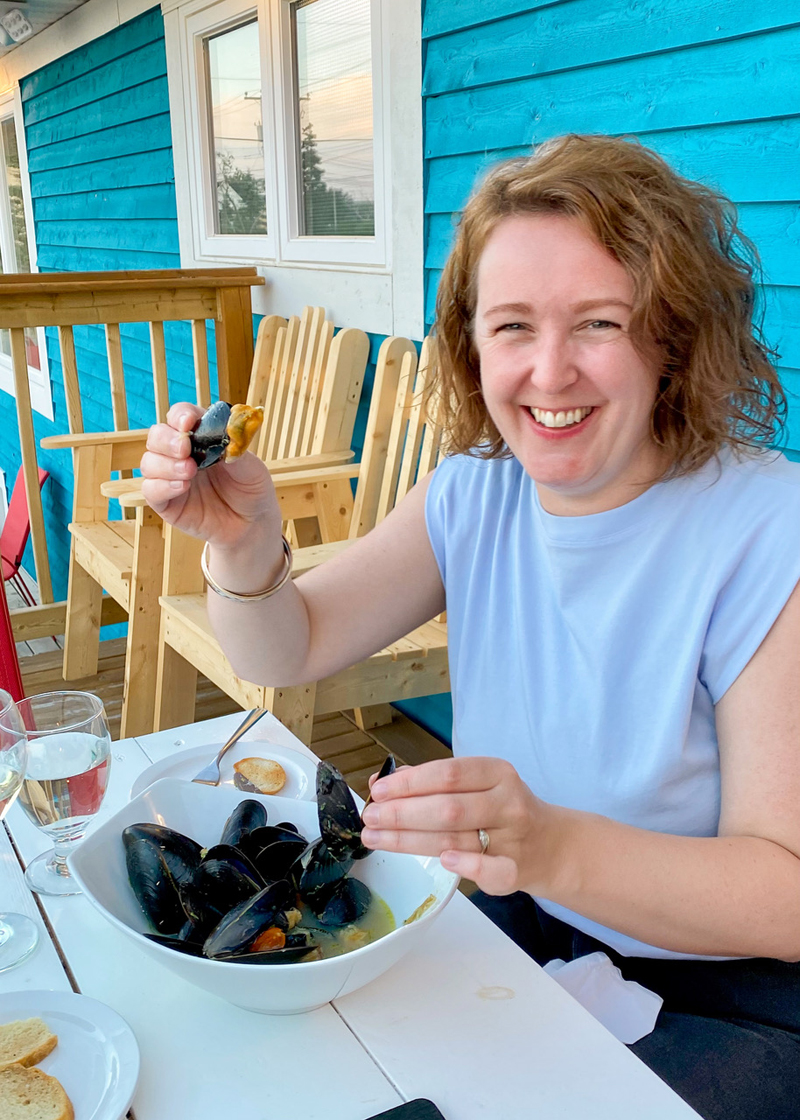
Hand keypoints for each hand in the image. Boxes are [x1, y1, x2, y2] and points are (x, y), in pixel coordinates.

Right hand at [140, 403, 281, 549]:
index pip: (180, 416)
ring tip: (190, 472)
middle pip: (156, 435)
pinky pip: (150, 490)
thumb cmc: (251, 490)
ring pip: (149, 462)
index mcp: (200, 437)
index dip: (180, 415)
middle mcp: (181, 454)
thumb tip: (224, 435)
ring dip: (166, 464)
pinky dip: (162, 486)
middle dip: (167, 439)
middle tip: (184, 449)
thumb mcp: (252, 468)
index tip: (188, 422)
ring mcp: (170, 478)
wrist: (252, 524)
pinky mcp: (166, 503)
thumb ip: (236, 451)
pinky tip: (183, 487)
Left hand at [360, 757, 552, 894]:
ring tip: (376, 838)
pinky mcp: (516, 871)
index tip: (379, 792)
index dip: (410, 783)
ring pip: (457, 839)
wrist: (551, 845)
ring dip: (410, 840)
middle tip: (371, 817)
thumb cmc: (501, 810)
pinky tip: (442, 861)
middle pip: (448, 808)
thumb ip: (432, 783)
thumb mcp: (476, 785)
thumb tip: (382, 785)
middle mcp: (507, 803)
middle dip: (403, 813)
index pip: (448, 774)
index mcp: (497, 773)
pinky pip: (492, 870)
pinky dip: (467, 866)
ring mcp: (514, 838)